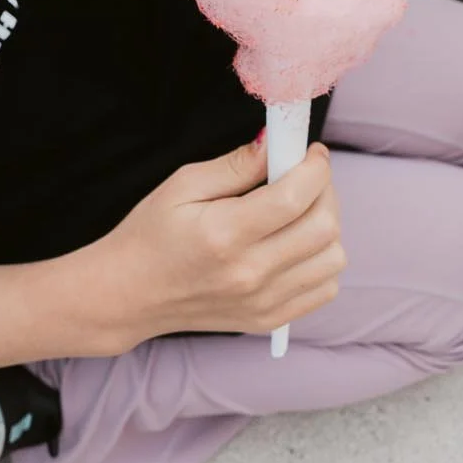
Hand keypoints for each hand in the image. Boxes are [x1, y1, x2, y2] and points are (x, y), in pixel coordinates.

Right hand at [92, 134, 345, 346]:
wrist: (129, 294)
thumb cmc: (151, 234)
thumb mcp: (183, 184)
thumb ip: (236, 164)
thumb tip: (275, 143)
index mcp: (225, 233)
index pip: (296, 196)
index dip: (315, 166)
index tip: (311, 151)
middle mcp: (249, 272)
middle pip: (324, 227)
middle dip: (325, 190)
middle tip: (306, 176)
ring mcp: (262, 302)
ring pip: (333, 258)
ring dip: (327, 226)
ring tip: (301, 211)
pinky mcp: (268, 319)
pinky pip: (324, 289)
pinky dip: (323, 261)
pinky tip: (298, 244)